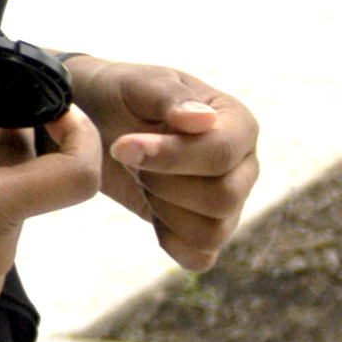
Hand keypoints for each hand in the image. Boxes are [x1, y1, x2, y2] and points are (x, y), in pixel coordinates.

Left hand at [64, 54, 259, 272]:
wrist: (96, 120)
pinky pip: (201, 257)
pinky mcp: (208, 231)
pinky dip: (170, 240)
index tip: (122, 146)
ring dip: (164, 210)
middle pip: (223, 199)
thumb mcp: (139, 84)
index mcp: (239, 124)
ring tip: (143, 178)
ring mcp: (231, 202)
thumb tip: (202, 120)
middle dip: (163, 184)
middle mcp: (244, 165)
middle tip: (131, 159)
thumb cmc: (122, 96)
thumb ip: (170, 98)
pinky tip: (149, 206)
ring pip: (212, 232)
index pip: (221, 154)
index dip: (170, 157)